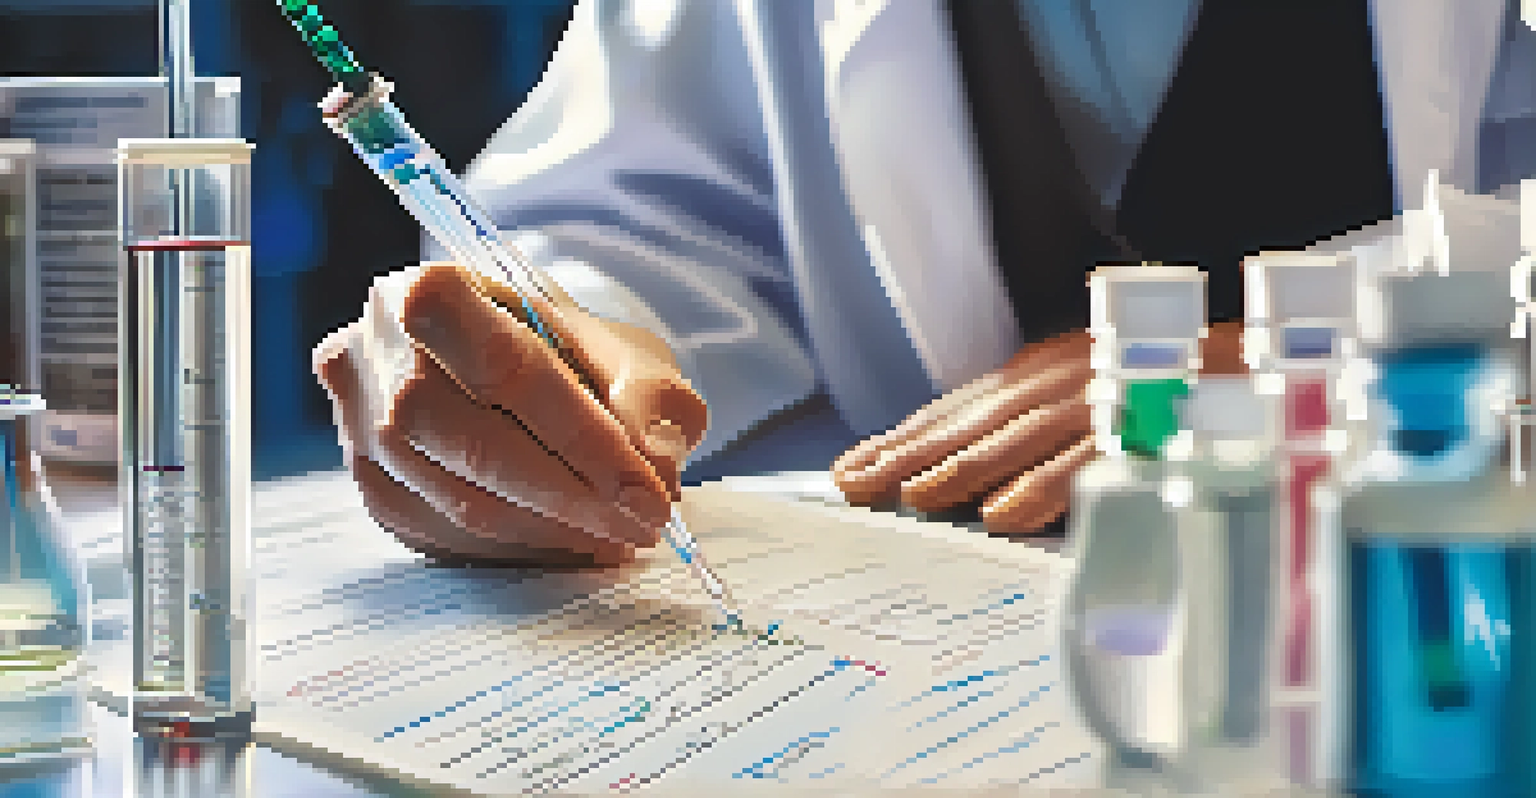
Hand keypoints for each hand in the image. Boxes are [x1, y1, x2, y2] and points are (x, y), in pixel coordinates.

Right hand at [315, 262, 707, 567]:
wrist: (510, 361)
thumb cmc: (568, 353)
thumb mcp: (626, 353)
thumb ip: (651, 398)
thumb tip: (659, 463)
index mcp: (435, 290)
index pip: (510, 372)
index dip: (586, 441)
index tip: (651, 494)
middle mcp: (377, 350)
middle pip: (477, 444)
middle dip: (573, 498)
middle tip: (642, 527)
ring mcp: (360, 420)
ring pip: (459, 500)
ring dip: (551, 531)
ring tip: (617, 538)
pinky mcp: (368, 479)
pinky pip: (443, 533)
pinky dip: (517, 547)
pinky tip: (568, 542)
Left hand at [831, 322, 1245, 533]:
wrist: (1264, 362)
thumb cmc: (1165, 389)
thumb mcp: (1084, 392)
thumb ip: (1029, 426)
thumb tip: (964, 475)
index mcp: (1044, 370)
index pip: (959, 407)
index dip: (902, 436)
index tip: (852, 467)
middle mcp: (1065, 377)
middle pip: (974, 420)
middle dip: (910, 453)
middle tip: (857, 486)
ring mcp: (1105, 397)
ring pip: (1019, 437)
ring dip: (961, 468)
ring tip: (910, 496)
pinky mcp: (1148, 425)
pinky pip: (1089, 461)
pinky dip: (1044, 487)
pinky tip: (1002, 514)